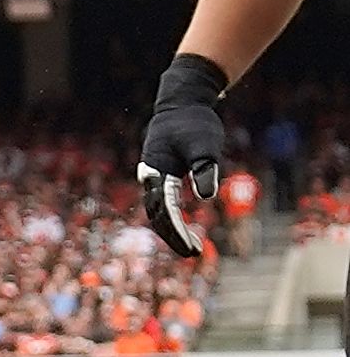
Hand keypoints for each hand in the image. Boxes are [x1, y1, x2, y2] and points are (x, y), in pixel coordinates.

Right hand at [137, 53, 227, 258]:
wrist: (181, 103)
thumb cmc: (194, 122)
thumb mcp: (205, 144)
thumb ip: (205, 169)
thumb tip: (206, 196)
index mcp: (157, 170)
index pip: (165, 209)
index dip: (178, 231)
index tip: (193, 248)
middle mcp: (150, 176)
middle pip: (156, 215)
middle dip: (173, 236)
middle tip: (194, 254)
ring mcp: (152, 176)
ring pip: (156, 211)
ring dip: (171, 230)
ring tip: (191, 247)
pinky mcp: (160, 175)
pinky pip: (161, 203)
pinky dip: (171, 218)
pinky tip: (183, 227)